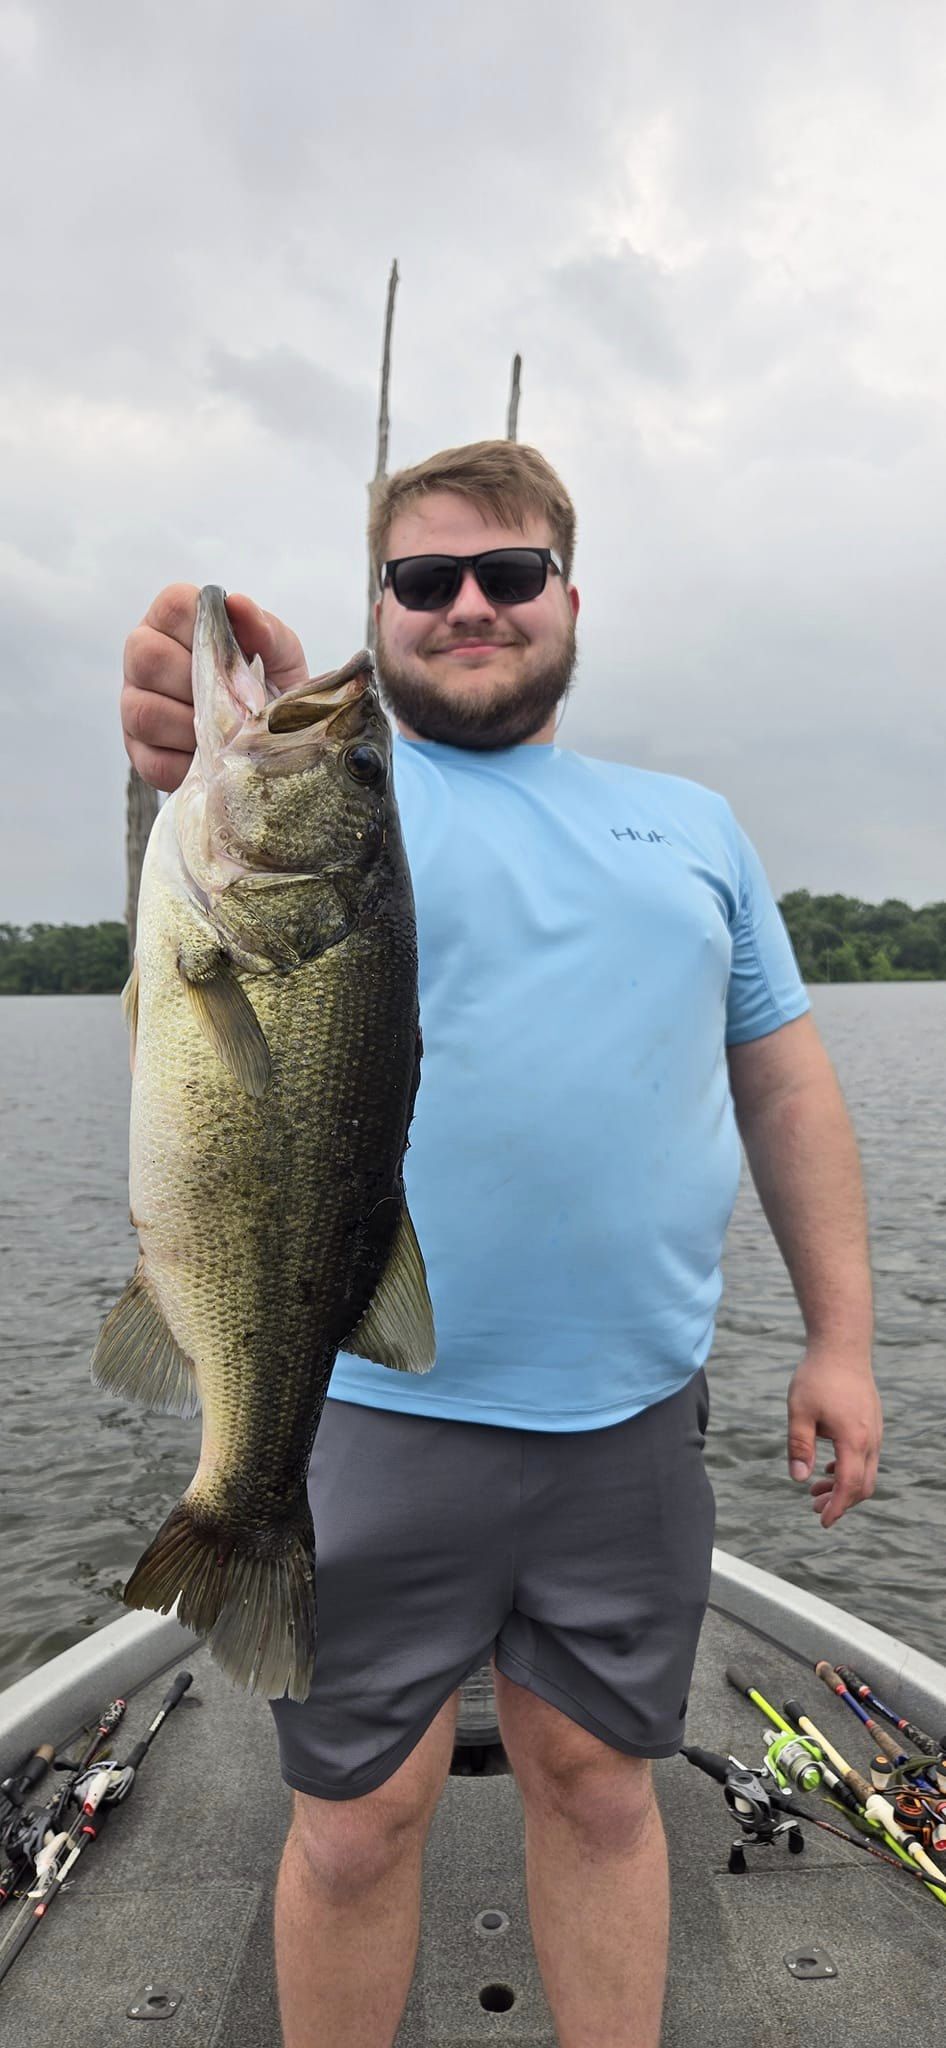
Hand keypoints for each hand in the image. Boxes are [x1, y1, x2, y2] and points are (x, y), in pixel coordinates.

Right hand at [121, 584, 309, 790]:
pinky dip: (190, 765)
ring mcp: (134, 704)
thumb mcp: (280, 656)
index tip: (238, 655)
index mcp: (175, 621)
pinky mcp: (139, 752)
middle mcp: (143, 656)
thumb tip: (238, 604)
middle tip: (235, 702)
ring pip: (144, 712)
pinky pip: (154, 760)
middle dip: (198, 685)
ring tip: (228, 734)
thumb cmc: (271, 686)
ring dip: (194, 729)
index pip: (173, 607)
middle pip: (147, 658)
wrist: (275, 743)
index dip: (207, 630)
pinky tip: (214, 760)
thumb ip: (265, 629)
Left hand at [786, 1342, 882, 1527]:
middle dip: (841, 1502)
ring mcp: (874, 1431)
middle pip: (863, 1485)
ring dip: (844, 1486)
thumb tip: (798, 1478)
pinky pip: (867, 1457)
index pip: (849, 1486)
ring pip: (867, 1472)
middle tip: (813, 1507)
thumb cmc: (818, 1377)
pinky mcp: (872, 1423)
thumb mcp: (799, 1412)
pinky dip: (850, 1469)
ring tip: (815, 1490)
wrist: (842, 1347)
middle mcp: (870, 1439)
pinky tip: (827, 1468)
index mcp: (853, 1440)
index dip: (837, 1508)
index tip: (823, 1522)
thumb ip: (799, 1446)